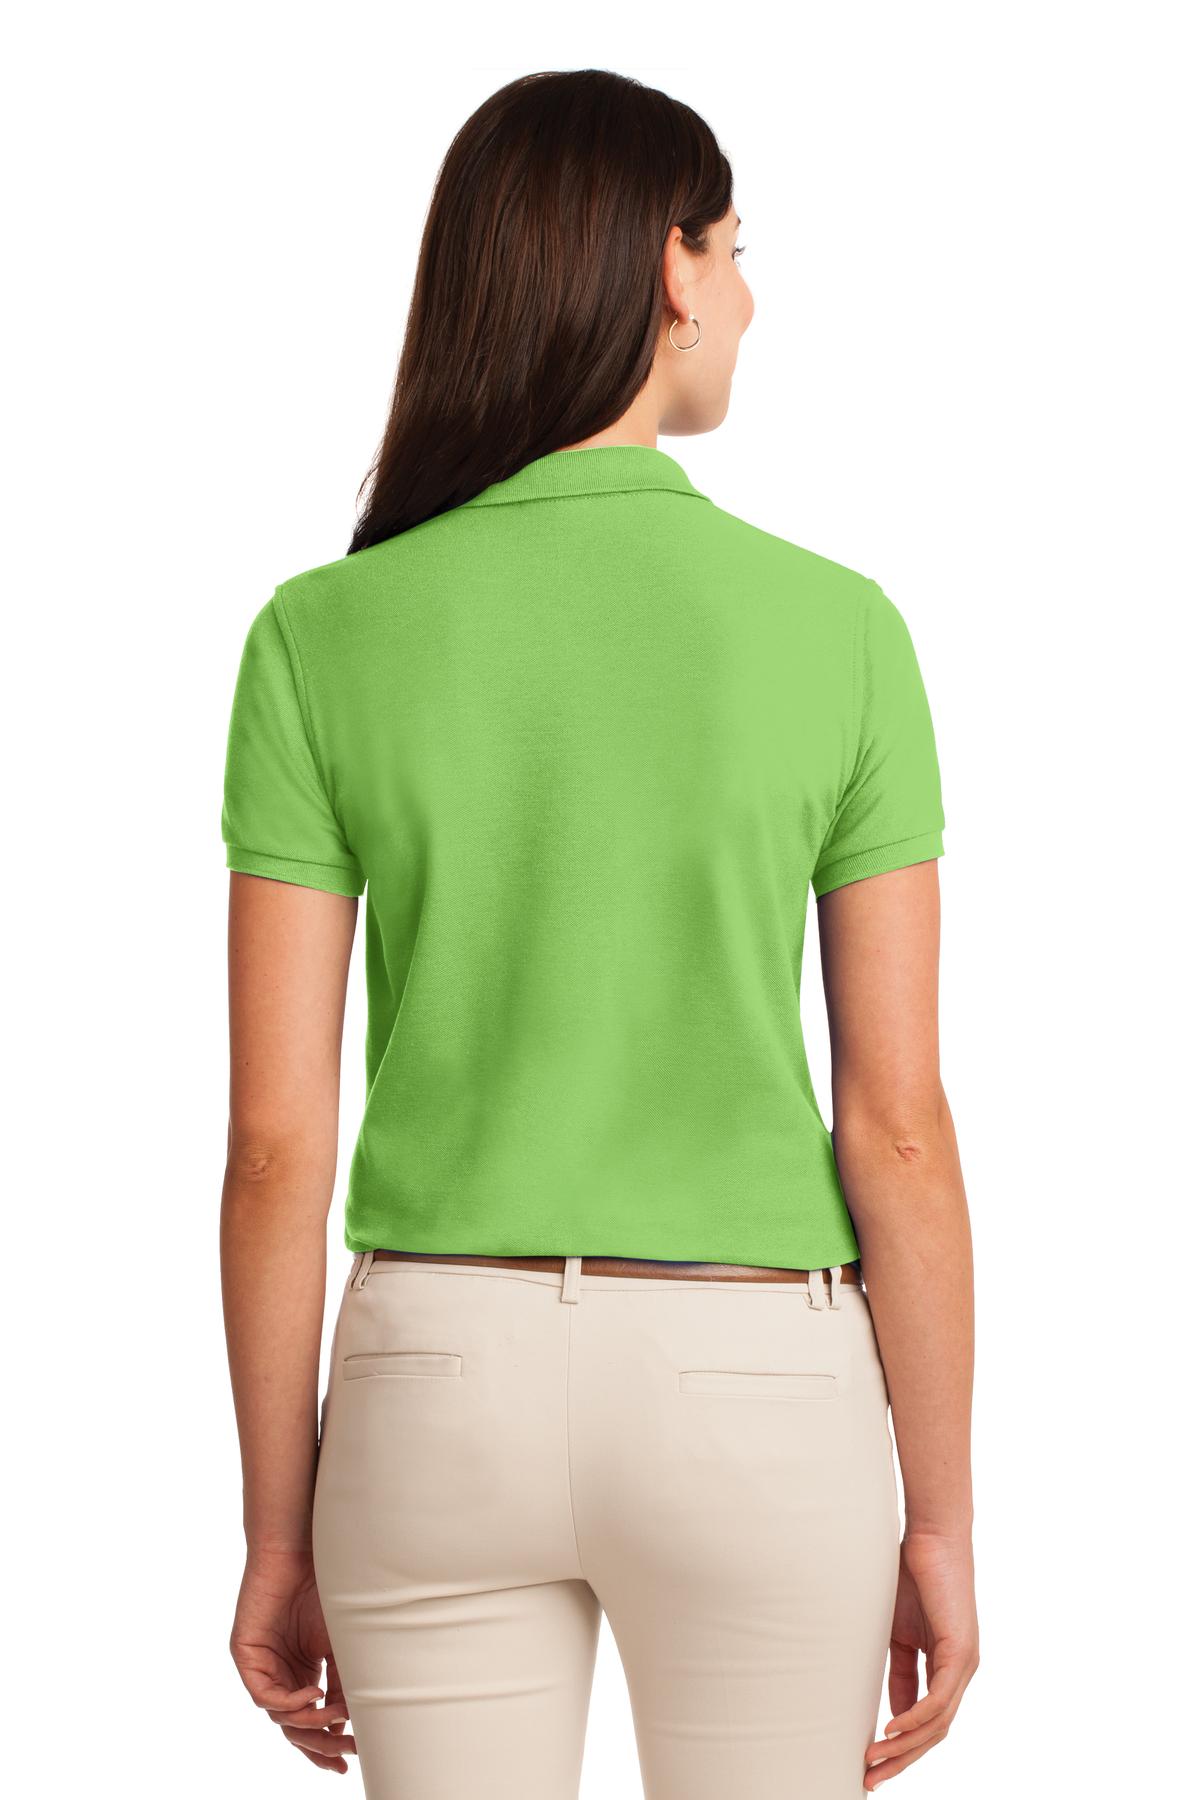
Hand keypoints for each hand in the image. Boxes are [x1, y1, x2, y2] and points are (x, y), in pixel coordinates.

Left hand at [229, 1546, 356, 1772]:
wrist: (302, 1550)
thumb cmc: (327, 1590)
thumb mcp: (342, 1645)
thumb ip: (344, 1682)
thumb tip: (353, 1722)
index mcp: (302, 1673)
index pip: (308, 1722)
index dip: (326, 1745)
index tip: (349, 1761)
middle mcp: (280, 1674)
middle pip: (293, 1728)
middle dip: (319, 1745)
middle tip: (344, 1754)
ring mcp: (262, 1666)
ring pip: (279, 1717)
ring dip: (308, 1725)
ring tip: (334, 1721)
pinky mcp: (246, 1655)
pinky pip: (262, 1695)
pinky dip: (287, 1703)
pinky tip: (312, 1698)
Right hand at [864, 1530, 978, 1787]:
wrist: (932, 1537)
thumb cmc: (913, 1575)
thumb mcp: (898, 1633)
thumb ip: (900, 1670)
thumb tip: (889, 1711)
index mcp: (946, 1668)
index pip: (926, 1721)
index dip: (899, 1746)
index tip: (870, 1763)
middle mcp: (960, 1672)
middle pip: (933, 1733)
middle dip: (900, 1760)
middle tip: (870, 1779)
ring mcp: (964, 1664)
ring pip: (937, 1724)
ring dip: (903, 1747)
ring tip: (872, 1761)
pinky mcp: (961, 1652)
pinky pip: (939, 1700)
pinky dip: (914, 1719)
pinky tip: (890, 1731)